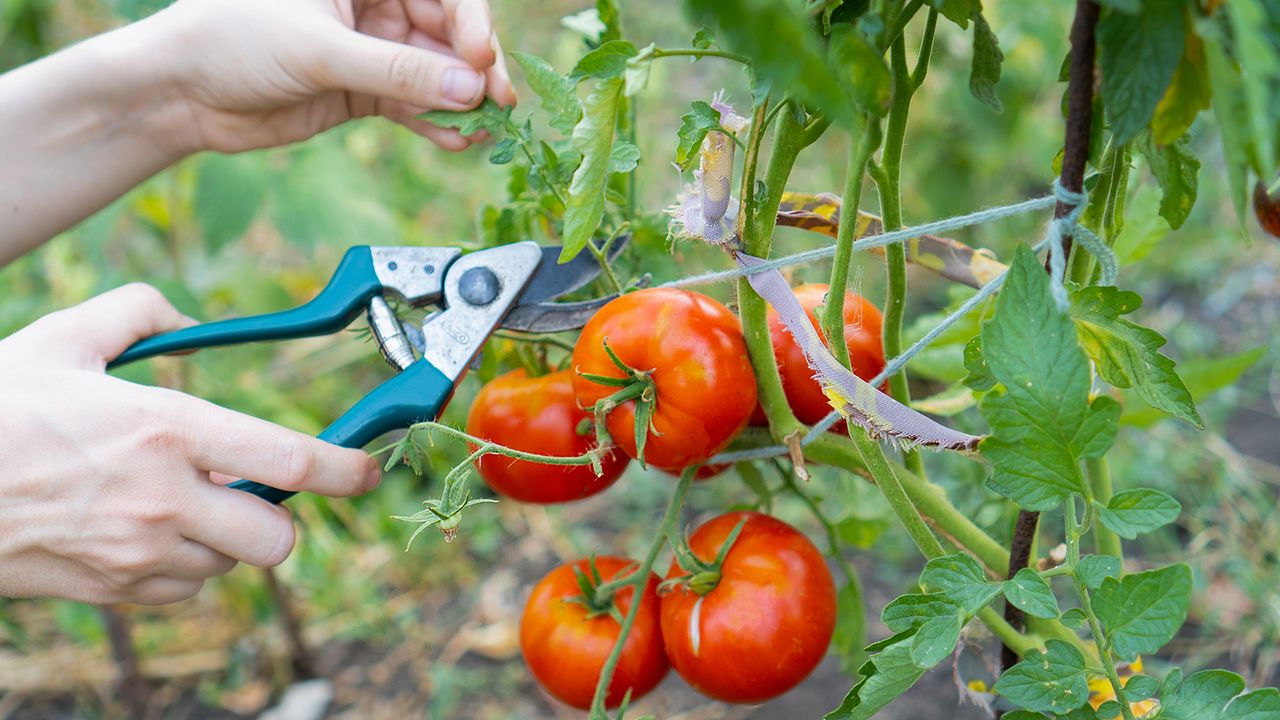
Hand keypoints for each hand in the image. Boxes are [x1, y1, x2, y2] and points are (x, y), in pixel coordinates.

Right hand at [0, 285, 380, 604]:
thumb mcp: (64, 339)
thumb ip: (139, 312)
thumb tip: (186, 320)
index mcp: (165, 429)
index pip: (289, 462)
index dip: (346, 469)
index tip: (368, 469)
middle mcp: (163, 498)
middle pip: (276, 539)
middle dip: (278, 518)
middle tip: (247, 488)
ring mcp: (137, 552)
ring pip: (228, 566)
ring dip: (223, 539)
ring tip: (175, 503)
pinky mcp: (112, 590)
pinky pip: (182, 588)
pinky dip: (181, 565)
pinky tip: (143, 531)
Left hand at [151, 0, 516, 152]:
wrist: (181, 91)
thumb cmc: (231, 38)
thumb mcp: (318, 51)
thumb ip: (396, 72)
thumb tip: (468, 88)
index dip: (470, 22)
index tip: (480, 60)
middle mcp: (372, 6)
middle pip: (447, 33)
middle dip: (475, 70)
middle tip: (498, 104)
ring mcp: (370, 50)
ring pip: (435, 74)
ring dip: (460, 102)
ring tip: (484, 131)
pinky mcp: (361, 91)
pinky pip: (413, 105)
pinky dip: (434, 123)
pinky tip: (455, 141)